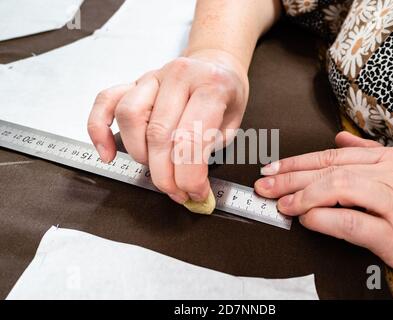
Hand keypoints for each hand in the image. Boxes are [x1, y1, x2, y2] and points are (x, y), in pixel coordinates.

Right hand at [88, 49, 248, 203]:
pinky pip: (105, 101)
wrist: (216, 63)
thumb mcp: (233, 123)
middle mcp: (178, 76)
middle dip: (165, 175)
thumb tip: (191, 188)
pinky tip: (107, 153)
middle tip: (176, 192)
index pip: (190, 138)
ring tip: (155, 169)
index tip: (194, 193)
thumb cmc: (224, 94)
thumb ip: (209, 153)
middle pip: (159, 134)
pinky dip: (99, 129)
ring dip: (139, 154)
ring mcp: (152, 77)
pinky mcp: (133, 82)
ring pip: (130, 117)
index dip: (189, 175)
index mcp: (210, 86)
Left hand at [255, 131, 392, 298]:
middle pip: (331, 170)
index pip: (335, 155)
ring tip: (282, 204)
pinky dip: (324, 220)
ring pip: (339, 188)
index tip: (273, 168)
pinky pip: (352, 222)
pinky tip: (307, 220)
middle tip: (265, 184)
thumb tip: (339, 137)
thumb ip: (370, 155)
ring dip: (303, 197)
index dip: (298, 162)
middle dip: (291, 177)